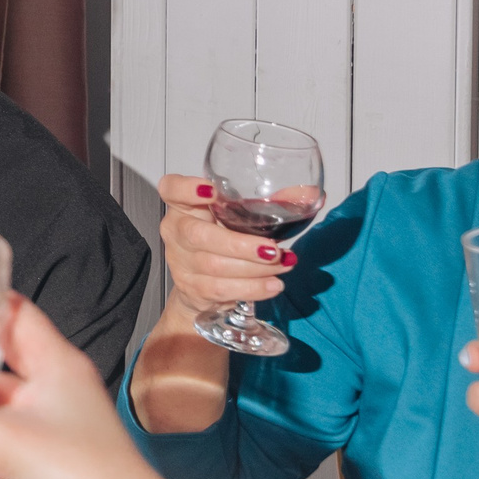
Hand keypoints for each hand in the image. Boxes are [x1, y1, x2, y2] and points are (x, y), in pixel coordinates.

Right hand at [154, 173, 287, 319]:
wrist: (203, 285)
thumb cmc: (224, 240)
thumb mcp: (240, 218)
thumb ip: (270, 204)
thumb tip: (307, 194)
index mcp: (184, 206)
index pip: (171, 189)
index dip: (186, 188)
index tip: (211, 191)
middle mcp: (176, 231)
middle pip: (197, 235)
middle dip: (239, 244)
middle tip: (273, 249)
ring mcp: (180, 261)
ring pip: (214, 266)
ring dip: (254, 268)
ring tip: (283, 265)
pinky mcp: (192, 288)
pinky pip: (221, 289)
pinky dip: (252, 288)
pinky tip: (272, 284)